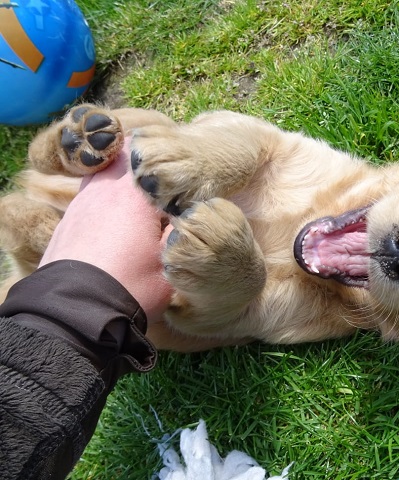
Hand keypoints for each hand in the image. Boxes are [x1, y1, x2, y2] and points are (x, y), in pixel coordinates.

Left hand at [40, 138, 173, 324]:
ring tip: (143, 197)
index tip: (191, 180)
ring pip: (108, 169)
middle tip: (168, 182)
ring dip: (126, 177)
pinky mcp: (70, 216)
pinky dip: (108, 194)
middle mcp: (107, 187)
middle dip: (149, 164)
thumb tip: (189, 217)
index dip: (179, 168)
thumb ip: (182, 233)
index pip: (162, 162)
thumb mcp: (170, 264)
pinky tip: (118, 216)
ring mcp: (84, 199)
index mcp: (137, 194)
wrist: (76, 311)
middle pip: (131, 154)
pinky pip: (93, 190)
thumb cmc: (130, 286)